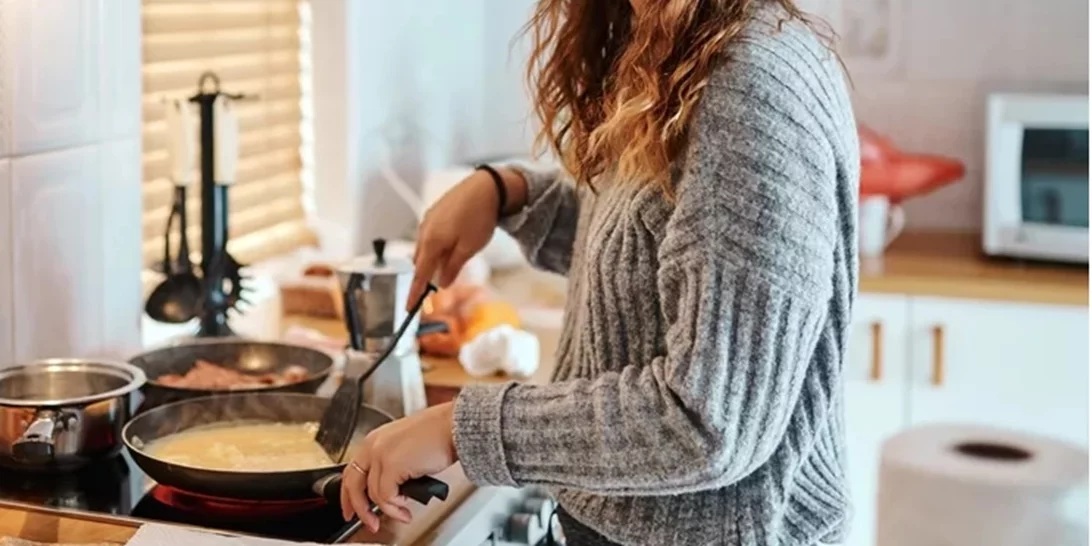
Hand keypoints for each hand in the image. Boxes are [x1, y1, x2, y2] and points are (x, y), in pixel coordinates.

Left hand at [339, 402, 457, 531]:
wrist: (452, 427)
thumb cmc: (438, 433)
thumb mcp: (405, 446)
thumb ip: (391, 463)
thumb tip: (390, 489)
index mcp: (375, 440)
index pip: (352, 471)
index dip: (349, 494)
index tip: (352, 507)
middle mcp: (373, 446)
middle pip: (353, 484)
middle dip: (359, 508)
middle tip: (368, 522)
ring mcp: (380, 455)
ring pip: (372, 495)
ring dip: (389, 510)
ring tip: (403, 513)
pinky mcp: (392, 466)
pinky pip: (386, 497)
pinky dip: (396, 506)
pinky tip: (407, 506)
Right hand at [407, 168, 526, 310]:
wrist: (486, 187)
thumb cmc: (479, 218)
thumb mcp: (469, 249)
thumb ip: (453, 267)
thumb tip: (441, 283)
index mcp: (431, 242)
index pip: (419, 274)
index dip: (415, 293)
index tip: (409, 309)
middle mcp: (425, 231)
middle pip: (420, 261)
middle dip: (426, 275)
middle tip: (437, 286)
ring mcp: (428, 219)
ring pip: (425, 247)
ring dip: (433, 259)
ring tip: (452, 260)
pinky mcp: (435, 212)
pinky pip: (430, 235)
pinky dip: (436, 245)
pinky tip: (451, 243)